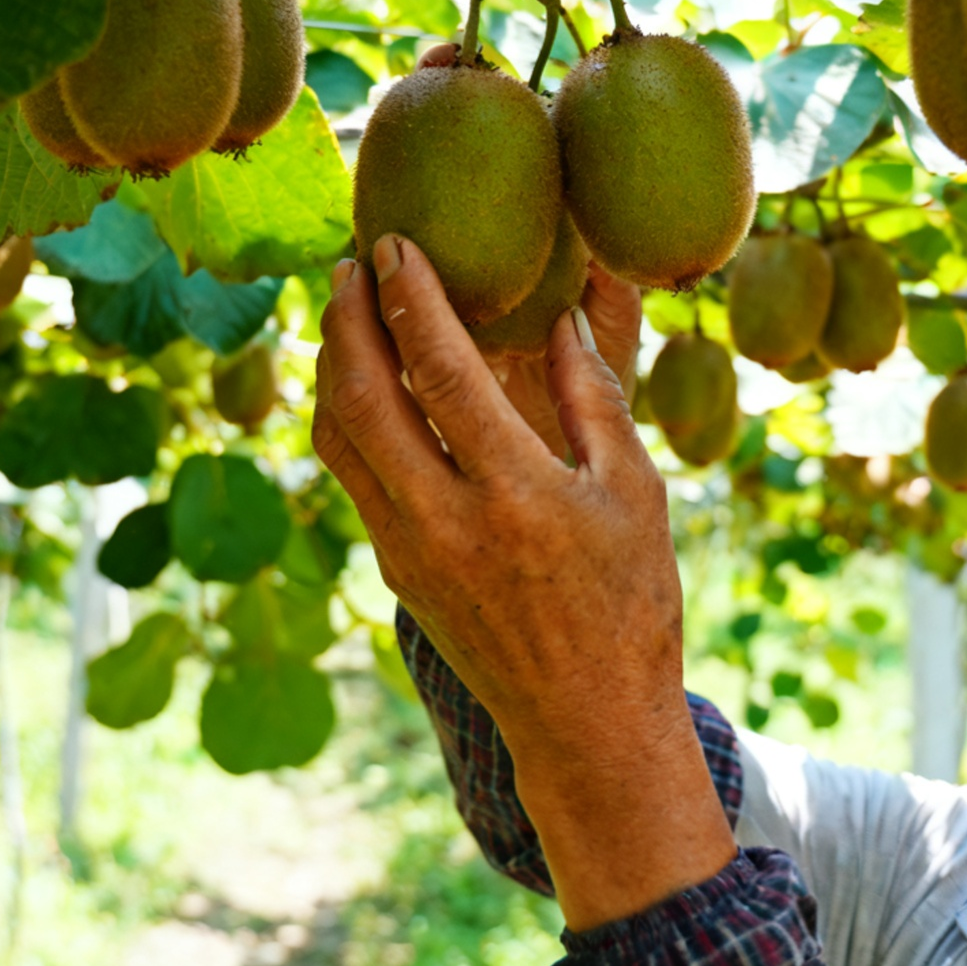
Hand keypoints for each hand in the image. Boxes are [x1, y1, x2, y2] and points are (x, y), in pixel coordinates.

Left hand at [311, 234, 733, 929]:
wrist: (585, 721)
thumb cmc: (629, 603)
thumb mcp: (636, 493)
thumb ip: (594, 398)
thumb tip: (565, 313)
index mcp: (516, 493)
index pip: (442, 369)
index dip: (411, 296)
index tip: (394, 244)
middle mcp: (445, 521)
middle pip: (363, 396)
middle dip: (347, 318)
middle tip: (349, 262)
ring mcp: (408, 551)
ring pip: (337, 437)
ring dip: (330, 364)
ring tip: (340, 309)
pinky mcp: (394, 571)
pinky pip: (349, 475)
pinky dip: (342, 416)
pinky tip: (356, 383)